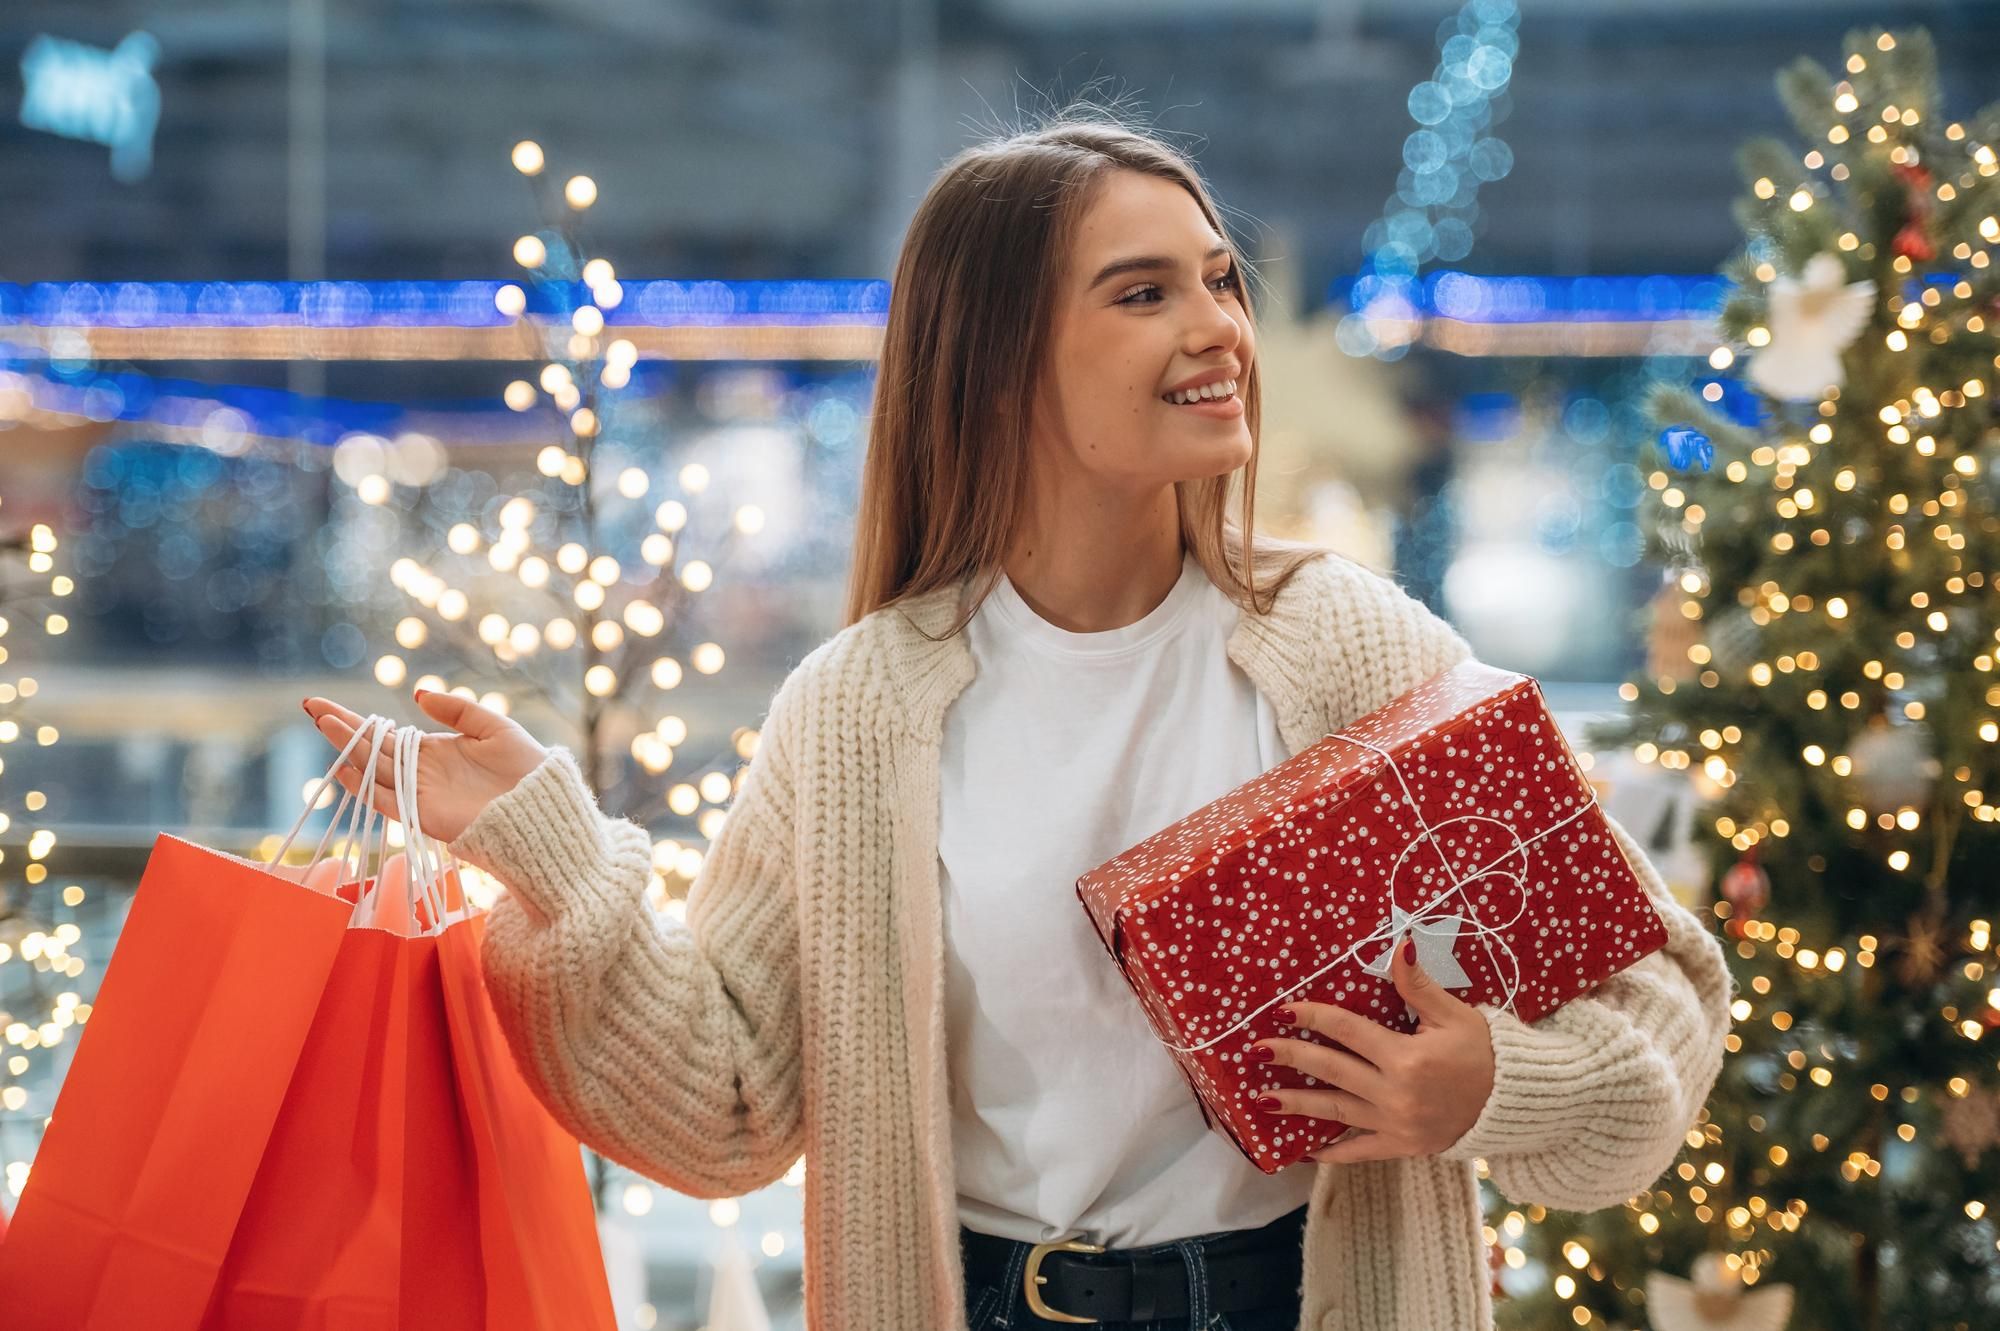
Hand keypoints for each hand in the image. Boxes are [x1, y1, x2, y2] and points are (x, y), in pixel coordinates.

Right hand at [300, 689, 547, 843]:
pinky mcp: (426, 815)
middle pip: (371, 747)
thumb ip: (457, 709)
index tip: (322, 703)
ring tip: (324, 722)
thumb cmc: (526, 767)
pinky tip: (347, 768)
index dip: (355, 719)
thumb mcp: (493, 726)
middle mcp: (420, 772)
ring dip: (348, 747)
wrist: (544, 806)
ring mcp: (420, 793)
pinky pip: (388, 801)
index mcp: (434, 751)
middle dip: (341, 727)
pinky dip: (366, 787)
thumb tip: (417, 693)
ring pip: (374, 768)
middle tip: (310, 705)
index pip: (385, 734)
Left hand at [1252, 933, 1495, 1164]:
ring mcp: (1396, 1124)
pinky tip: (1303, 1150)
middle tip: (1255, 1051)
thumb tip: (1398, 944)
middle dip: (1290, 1058)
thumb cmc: (1483, 1052)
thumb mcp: (1453, 1014)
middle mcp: (1395, 1092)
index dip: (1313, 1018)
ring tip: (1261, 1101)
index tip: (1283, 1011)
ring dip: (1297, 1105)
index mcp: (1406, 1057)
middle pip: (1331, 1070)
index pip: (1347, 1031)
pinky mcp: (1402, 1146)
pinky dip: (1331, 1152)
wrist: (1512, 1102)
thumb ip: (1417, 985)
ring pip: (1336, 1111)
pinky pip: (1359, 1151)